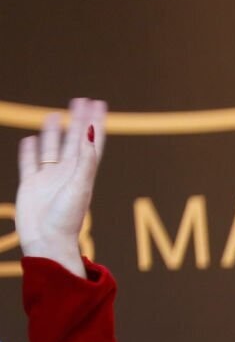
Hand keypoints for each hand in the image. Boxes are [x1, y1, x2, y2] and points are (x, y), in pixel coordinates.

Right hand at [14, 98, 106, 277]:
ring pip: (51, 148)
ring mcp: (48, 179)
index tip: (99, 103)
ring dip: (54, 132)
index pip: (92, 142)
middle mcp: (67, 173)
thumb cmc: (67, 219)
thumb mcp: (79, 186)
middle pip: (74, 140)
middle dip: (78, 120)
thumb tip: (90, 132)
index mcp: (83, 173)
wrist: (47, 242)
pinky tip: (29, 139)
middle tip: (80, 100)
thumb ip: (85, 160)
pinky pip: (29, 163)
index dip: (96, 123)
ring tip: (55, 114)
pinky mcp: (30, 185)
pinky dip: (30, 151)